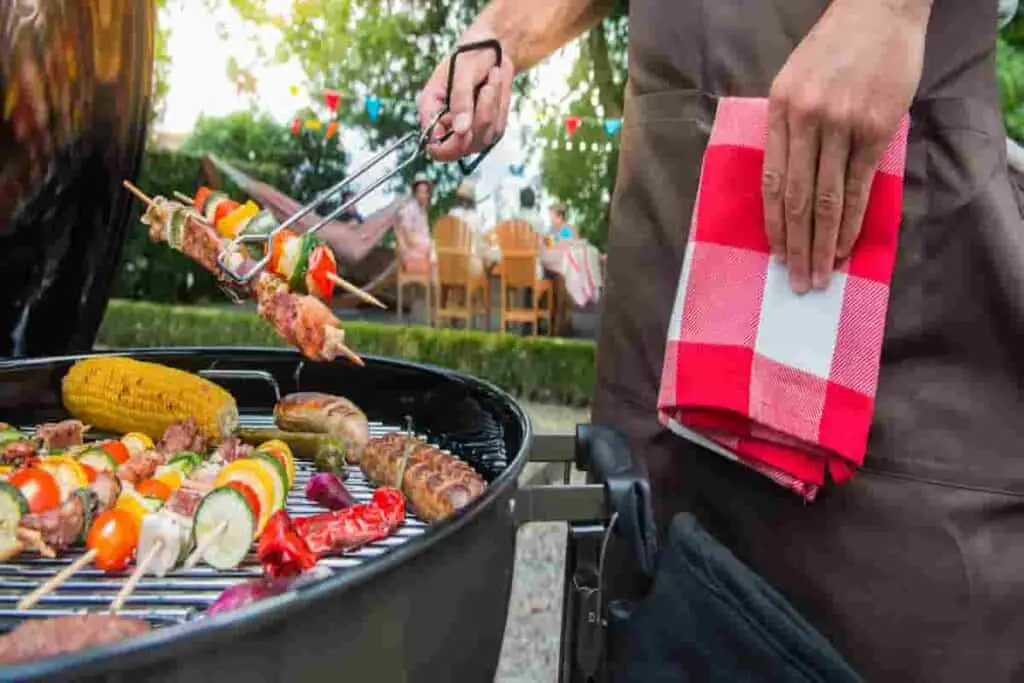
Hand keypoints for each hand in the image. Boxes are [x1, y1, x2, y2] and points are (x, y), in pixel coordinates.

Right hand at [417, 29, 515, 160]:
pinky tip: (496, 84)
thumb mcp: (462, 70)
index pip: (436, 149)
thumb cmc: (470, 54)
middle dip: (479, 116)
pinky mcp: (490, 130)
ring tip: (493, 75)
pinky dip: (500, 104)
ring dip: (493, 103)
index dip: (450, 144)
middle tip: (487, 87)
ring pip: (484, 135)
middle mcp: (448, 127)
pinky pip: (498, 127)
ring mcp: (470, 132)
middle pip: (464, 146)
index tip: (464, 125)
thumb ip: (460, 100)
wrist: (490, 49)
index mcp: (431, 112)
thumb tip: (461, 130)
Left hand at [763, 0, 929, 292]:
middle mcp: (804, 121)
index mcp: (778, 111)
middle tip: (797, 281)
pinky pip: (857, 186)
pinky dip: (849, 222)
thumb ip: (789, 128)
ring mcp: (839, 126)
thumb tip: (786, 181)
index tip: (776, 254)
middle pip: (794, 198)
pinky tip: (844, 247)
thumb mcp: (794, 82)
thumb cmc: (834, 49)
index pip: (770, 181)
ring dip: (820, 243)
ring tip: (819, 275)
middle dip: (795, 245)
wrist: (879, 11)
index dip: (773, 224)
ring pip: (825, 199)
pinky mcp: (873, 129)